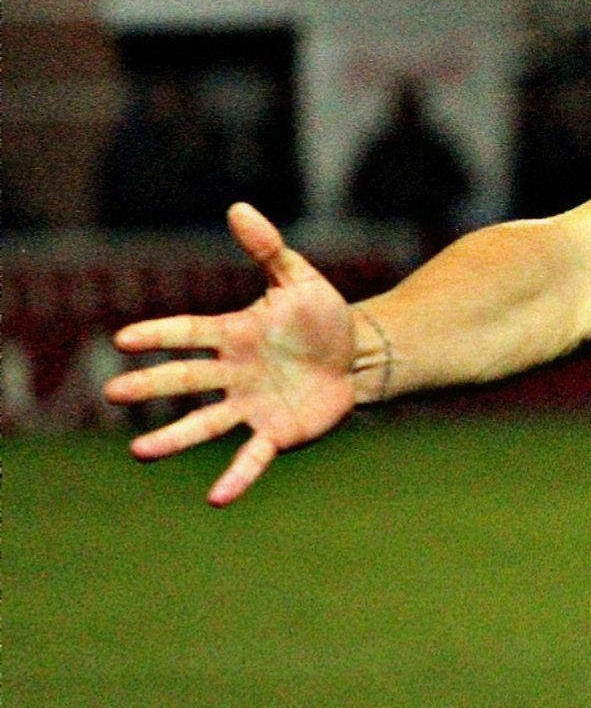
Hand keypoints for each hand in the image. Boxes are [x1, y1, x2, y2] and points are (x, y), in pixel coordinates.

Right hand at [107, 203, 358, 504]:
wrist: (358, 355)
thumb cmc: (322, 316)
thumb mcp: (299, 278)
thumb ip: (268, 248)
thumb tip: (238, 208)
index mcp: (234, 335)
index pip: (190, 333)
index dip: (161, 336)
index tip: (125, 339)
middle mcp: (234, 373)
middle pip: (187, 380)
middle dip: (153, 385)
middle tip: (114, 393)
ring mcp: (252, 405)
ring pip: (206, 423)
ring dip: (175, 438)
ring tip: (140, 453)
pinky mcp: (277, 432)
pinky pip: (252, 456)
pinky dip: (236, 477)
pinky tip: (216, 498)